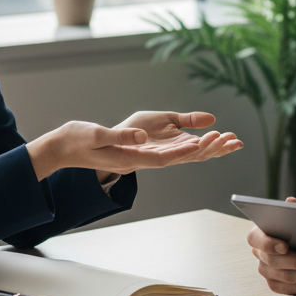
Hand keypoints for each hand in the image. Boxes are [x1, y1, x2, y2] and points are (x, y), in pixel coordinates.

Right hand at [26, 112, 241, 181]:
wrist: (63, 147)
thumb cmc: (77, 140)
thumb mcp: (97, 135)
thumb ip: (119, 137)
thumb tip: (141, 137)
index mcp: (132, 158)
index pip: (165, 158)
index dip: (187, 152)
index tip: (207, 145)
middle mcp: (141, 160)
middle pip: (181, 158)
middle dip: (207, 150)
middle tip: (232, 140)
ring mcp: (142, 156)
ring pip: (180, 154)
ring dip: (204, 147)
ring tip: (228, 139)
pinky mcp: (140, 150)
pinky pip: (171, 149)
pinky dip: (189, 143)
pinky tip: (202, 137)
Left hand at [115, 111, 241, 162]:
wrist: (114, 136)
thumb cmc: (139, 128)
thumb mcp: (169, 118)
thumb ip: (189, 120)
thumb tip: (212, 118)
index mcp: (181, 144)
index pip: (206, 147)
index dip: (222, 145)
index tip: (237, 139)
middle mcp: (175, 152)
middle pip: (202, 153)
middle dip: (219, 148)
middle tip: (236, 140)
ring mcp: (165, 155)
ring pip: (190, 155)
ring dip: (206, 148)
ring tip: (220, 138)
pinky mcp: (151, 156)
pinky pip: (171, 155)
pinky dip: (185, 150)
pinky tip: (197, 144)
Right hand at [246, 197, 295, 294]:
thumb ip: (295, 209)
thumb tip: (291, 202)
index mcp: (258, 234)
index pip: (256, 240)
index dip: (269, 244)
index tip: (285, 246)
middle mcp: (260, 254)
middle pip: (274, 262)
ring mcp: (267, 271)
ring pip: (285, 278)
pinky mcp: (277, 285)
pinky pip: (291, 290)